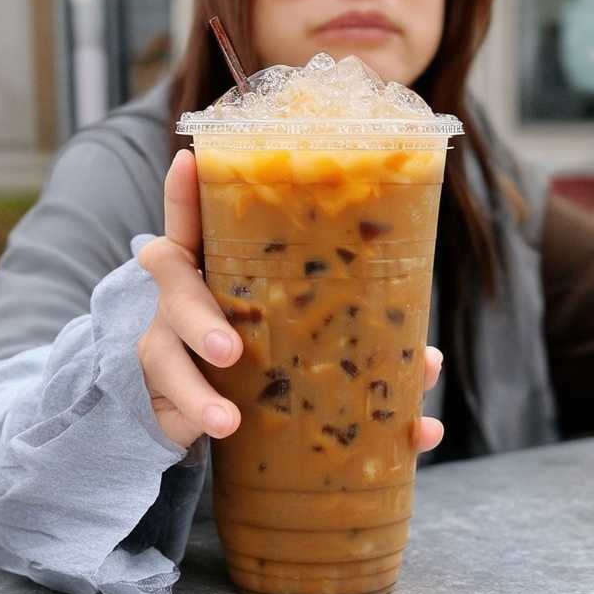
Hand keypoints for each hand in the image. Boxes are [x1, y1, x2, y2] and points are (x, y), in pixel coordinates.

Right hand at [136, 150, 445, 454]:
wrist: (211, 407)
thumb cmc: (274, 352)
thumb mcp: (306, 328)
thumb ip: (359, 335)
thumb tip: (429, 361)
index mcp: (215, 271)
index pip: (191, 226)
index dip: (186, 197)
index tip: (190, 163)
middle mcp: (182, 301)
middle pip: (176, 293)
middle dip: (201, 319)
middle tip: (229, 349)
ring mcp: (165, 347)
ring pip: (164, 357)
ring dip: (199, 391)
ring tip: (227, 420)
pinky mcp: (164, 396)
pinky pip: (176, 410)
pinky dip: (201, 418)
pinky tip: (224, 429)